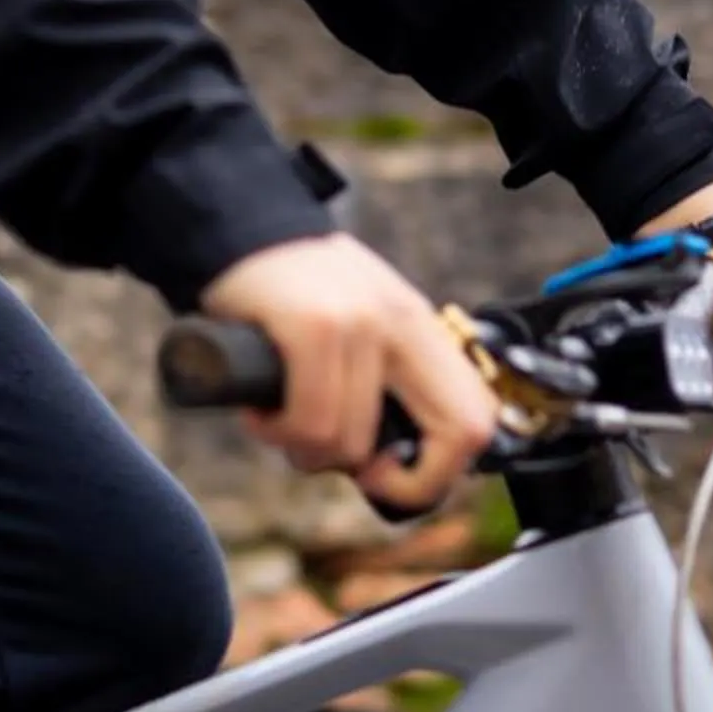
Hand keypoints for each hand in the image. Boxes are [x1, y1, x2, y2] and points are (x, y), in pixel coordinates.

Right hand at [202, 232, 500, 510]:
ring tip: (281, 423)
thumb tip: (401, 463)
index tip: (390, 472)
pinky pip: (310, 423)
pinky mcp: (313, 325)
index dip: (443, 470)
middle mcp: (400, 319)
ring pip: (356, 444)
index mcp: (419, 324)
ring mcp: (360, 320)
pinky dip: (276, 433)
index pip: (477, 415)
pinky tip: (260, 412)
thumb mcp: (359, 320)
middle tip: (357, 473)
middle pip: (459, 434)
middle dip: (410, 483)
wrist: (235, 228)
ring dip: (309, 453)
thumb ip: (387, 376)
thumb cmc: (292, 292)